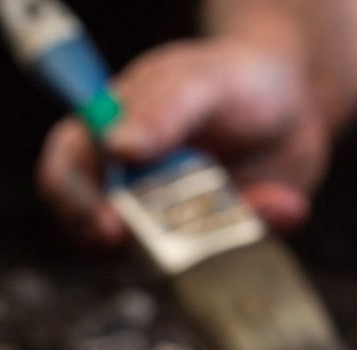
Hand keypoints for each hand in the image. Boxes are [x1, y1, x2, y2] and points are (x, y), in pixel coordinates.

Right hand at [36, 36, 329, 244]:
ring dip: (206, 244)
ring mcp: (166, 220)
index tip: (112, 226)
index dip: (74, 205)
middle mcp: (127, 186)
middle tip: (178, 244)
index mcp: (105, 136)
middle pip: (99, 234)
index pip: (63, 175)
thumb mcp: (201, 81)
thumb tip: (115, 146)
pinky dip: (253, 237)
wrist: (294, 101)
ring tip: (261, 204)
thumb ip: (162, 110)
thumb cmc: (232, 79)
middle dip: (140, 244)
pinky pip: (218, 263)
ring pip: (158, 260)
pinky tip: (284, 204)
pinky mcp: (208, 243)